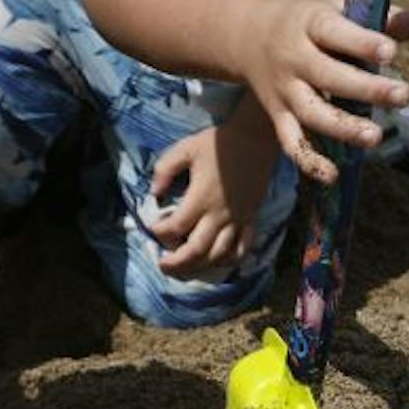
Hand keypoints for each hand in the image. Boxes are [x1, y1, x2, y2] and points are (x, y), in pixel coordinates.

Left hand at [149, 101, 279, 276]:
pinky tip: (217, 262)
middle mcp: (219, 214)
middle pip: (196, 251)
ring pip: (218, 255)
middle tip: (162, 265)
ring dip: (199, 267)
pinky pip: (242, 248)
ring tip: (185, 270)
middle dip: (176, 263)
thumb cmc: (218, 144)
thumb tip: (154, 193)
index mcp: (201, 198)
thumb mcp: (185, 148)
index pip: (175, 227)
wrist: (255, 139)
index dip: (159, 232)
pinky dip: (229, 261)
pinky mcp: (250, 220)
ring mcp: (237, 220)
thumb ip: (165, 170)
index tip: (153, 227)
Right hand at [227, 0, 408, 182]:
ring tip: (374, 138)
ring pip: (311, 113)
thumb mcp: (337, 5)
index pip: (334, 32)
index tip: (391, 52)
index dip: (362, 43)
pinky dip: (309, 162)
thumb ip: (382, 17)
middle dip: (366, 88)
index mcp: (310, 23)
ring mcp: (285, 91)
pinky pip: (291, 142)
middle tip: (404, 96)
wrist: (247, 35)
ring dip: (342, 128)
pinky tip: (334, 176)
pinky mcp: (280, 116)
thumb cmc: (308, 18)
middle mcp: (294, 59)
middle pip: (328, 76)